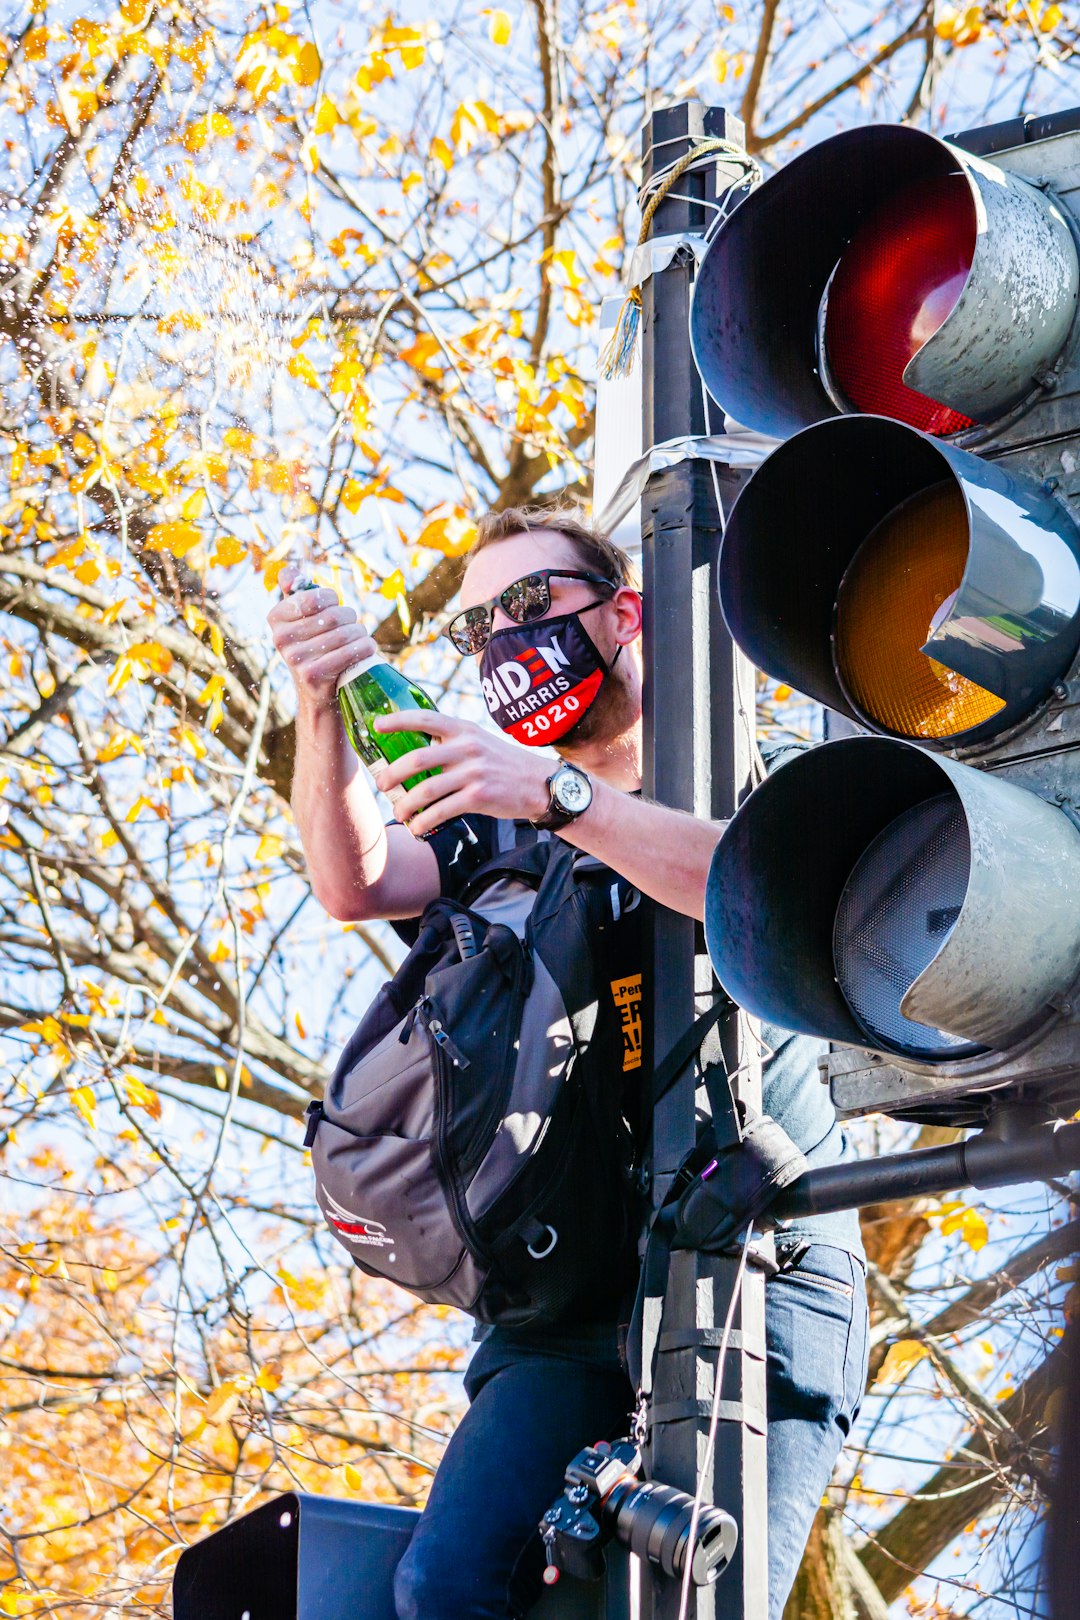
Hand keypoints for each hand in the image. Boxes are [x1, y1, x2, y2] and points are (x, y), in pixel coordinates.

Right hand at [268, 566, 374, 709]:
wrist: (315, 693)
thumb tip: (290, 574)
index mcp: (276, 617)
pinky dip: (365, 648)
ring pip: (345, 633)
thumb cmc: (313, 646)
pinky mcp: (313, 675)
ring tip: (361, 638)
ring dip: (360, 633)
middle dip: (350, 618)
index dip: (331, 598)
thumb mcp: (299, 619)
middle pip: (333, 615)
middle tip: (352, 626)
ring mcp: (295, 658)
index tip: (334, 606)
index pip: (314, 596)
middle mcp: (280, 637)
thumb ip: (294, 591)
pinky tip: (367, 648)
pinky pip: (350, 653)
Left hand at [372, 711, 553, 836]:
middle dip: (392, 774)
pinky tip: (417, 827)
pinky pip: (442, 811)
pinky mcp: (478, 797)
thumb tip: (415, 753)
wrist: (539, 784)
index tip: (376, 726)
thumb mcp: (480, 742)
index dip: (397, 720)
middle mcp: (467, 748)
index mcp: (464, 730)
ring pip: (426, 790)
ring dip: (405, 805)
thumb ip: (452, 743)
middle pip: (417, 759)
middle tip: (381, 785)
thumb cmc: (503, 764)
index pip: (425, 718)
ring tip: (398, 813)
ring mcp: (473, 772)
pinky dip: (424, 822)